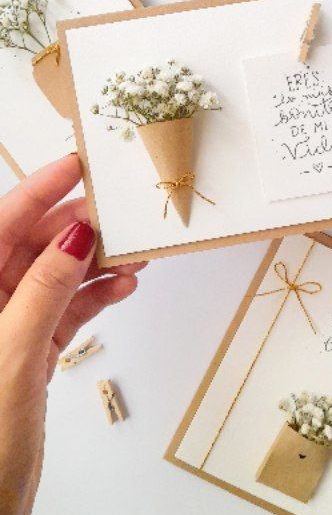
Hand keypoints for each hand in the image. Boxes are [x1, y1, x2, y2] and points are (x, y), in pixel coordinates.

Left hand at [0, 154, 143, 514]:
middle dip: (77, 226)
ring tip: (134, 253)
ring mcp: (9, 323)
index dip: (39, 189)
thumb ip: (45, 288)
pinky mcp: (30, 348)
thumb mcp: (14, 351)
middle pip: (33, 244)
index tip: (76, 163)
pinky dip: (95, 296)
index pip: (4, 222)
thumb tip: (76, 233)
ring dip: (94, 262)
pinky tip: (124, 287)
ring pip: (56, 275)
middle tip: (121, 215)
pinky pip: (66, 307)